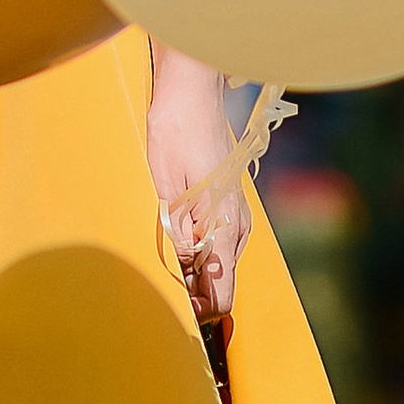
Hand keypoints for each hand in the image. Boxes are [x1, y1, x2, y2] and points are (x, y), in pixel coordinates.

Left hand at [149, 49, 244, 321]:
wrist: (191, 84)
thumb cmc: (175, 126)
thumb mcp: (166, 179)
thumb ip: (177, 224)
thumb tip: (186, 259)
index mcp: (224, 218)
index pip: (222, 282)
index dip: (207, 305)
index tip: (190, 319)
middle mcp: (237, 217)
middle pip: (225, 272)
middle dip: (205, 292)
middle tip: (181, 306)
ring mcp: (236, 205)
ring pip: (224, 253)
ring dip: (205, 270)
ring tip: (183, 283)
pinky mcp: (228, 192)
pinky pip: (222, 234)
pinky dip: (208, 248)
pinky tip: (189, 249)